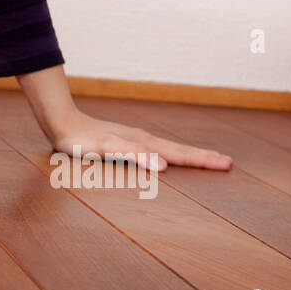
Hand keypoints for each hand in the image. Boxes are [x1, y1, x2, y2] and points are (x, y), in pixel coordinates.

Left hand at [45, 108, 232, 171]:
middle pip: (180, 150)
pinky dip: (170, 155)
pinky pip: (155, 150)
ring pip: (169, 148)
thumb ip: (135, 156)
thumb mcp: (107, 149)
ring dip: (190, 155)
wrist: (62, 123)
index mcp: (144, 143)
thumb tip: (165, 166)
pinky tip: (167, 158)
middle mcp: (144, 140)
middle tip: (228, 162)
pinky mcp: (125, 142)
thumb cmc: (82, 139)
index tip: (228, 164)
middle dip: (204, 157)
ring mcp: (135, 140)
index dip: (204, 160)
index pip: (180, 154)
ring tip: (207, 158)